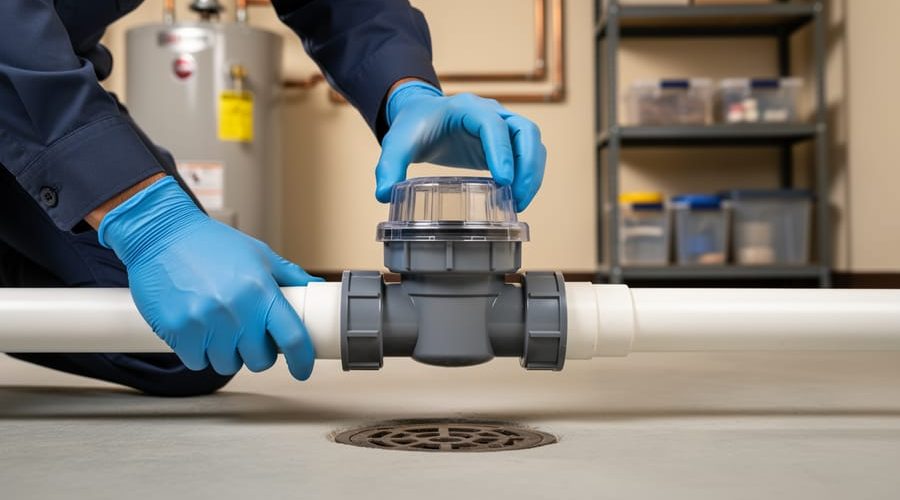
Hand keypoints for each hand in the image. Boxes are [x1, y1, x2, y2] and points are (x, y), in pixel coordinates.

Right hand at [98, 177, 320, 379]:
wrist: (161, 234)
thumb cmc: (212, 244)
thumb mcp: (258, 254)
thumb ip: (289, 276)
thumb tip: (316, 290)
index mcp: (261, 291)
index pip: (293, 338)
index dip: (302, 360)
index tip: (302, 369)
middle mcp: (236, 309)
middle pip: (259, 360)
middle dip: (257, 353)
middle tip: (247, 335)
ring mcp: (205, 322)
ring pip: (227, 365)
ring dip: (227, 354)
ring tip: (219, 328)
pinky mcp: (178, 330)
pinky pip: (197, 361)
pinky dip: (198, 352)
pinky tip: (197, 329)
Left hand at [375, 81, 546, 211]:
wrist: (422, 115)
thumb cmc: (414, 125)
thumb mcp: (397, 143)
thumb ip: (389, 166)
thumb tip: (384, 195)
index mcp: (467, 108)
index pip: (492, 125)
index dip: (501, 151)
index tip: (503, 180)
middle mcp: (491, 113)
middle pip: (525, 130)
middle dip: (527, 165)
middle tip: (518, 198)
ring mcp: (502, 126)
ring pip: (533, 142)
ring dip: (533, 172)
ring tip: (520, 203)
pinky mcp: (506, 143)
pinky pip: (528, 154)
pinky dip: (528, 174)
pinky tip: (516, 198)